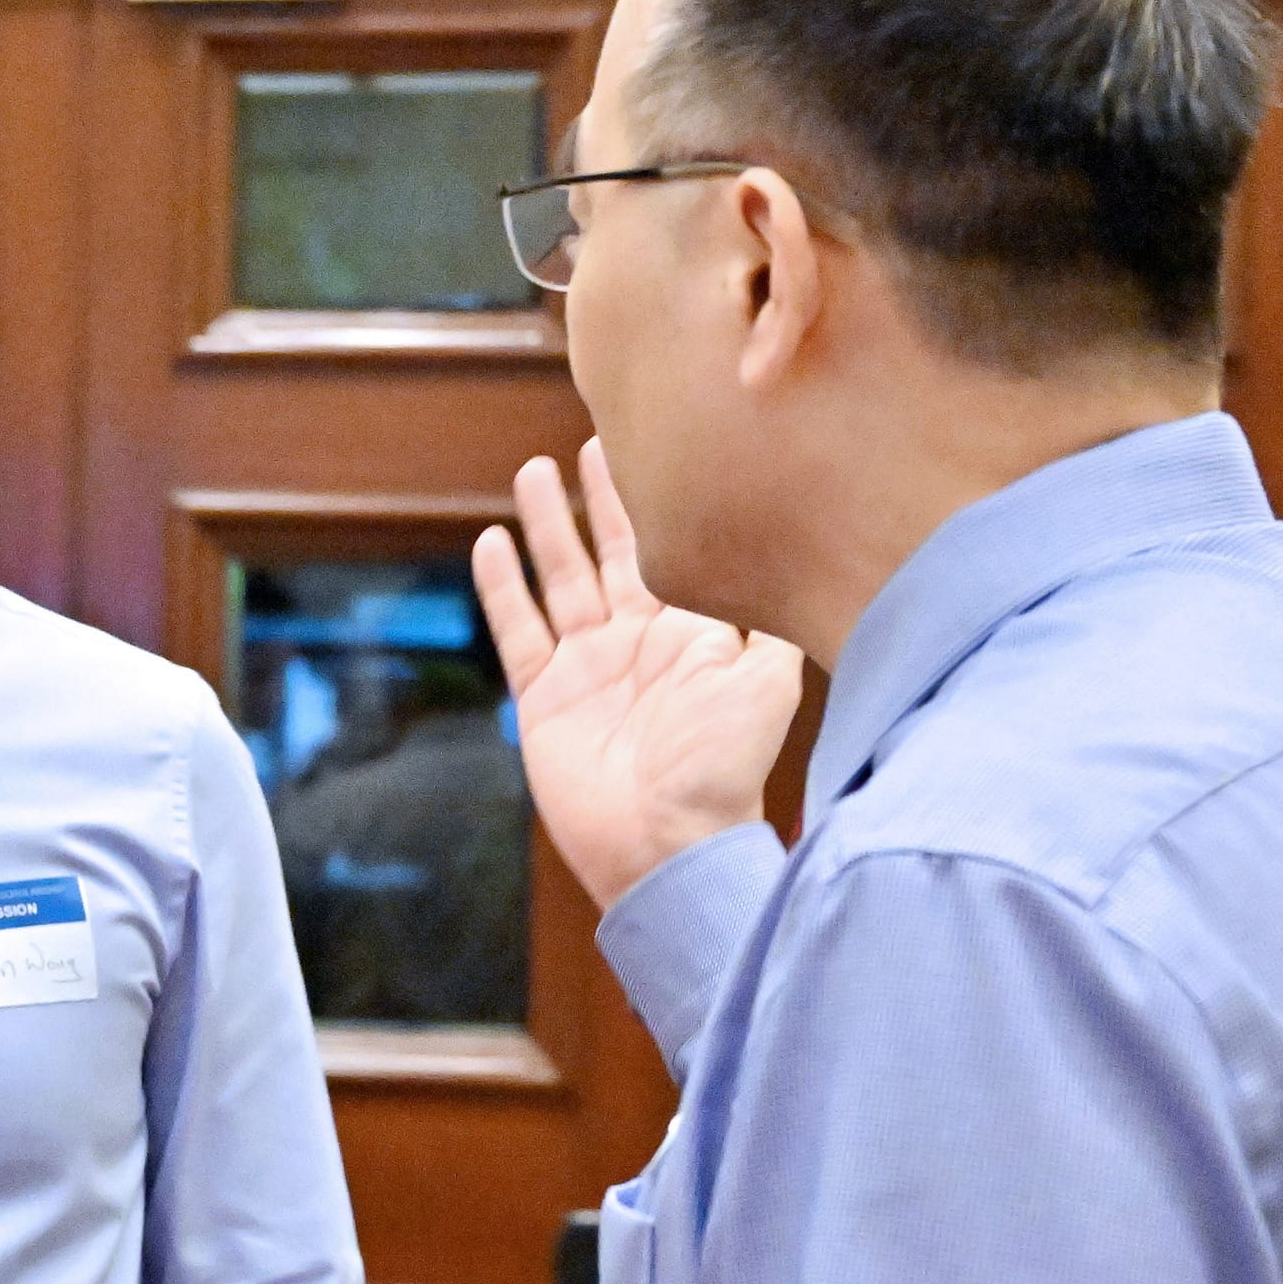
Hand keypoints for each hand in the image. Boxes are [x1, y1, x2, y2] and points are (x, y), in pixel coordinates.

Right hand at [472, 438, 805, 911]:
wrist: (669, 841)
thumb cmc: (724, 768)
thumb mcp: (767, 682)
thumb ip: (771, 618)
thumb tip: (791, 557)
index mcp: (689, 634)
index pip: (669, 552)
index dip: (656, 503)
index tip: (651, 447)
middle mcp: (636, 641)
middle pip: (611, 552)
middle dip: (599, 499)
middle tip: (589, 441)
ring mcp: (586, 667)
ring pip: (560, 577)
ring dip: (547, 526)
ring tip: (533, 472)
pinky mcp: (543, 696)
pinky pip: (517, 629)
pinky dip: (502, 586)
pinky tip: (491, 541)